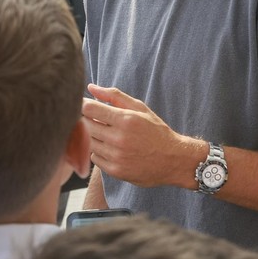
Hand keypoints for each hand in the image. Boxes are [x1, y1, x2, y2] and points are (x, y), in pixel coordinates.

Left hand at [81, 84, 205, 188]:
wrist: (173, 160)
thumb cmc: (155, 131)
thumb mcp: (140, 108)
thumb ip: (114, 96)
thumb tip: (90, 87)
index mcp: (126, 119)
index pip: (89, 109)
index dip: (84, 105)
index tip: (87, 106)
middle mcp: (119, 139)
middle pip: (85, 126)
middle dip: (87, 121)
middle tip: (96, 120)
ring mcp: (116, 156)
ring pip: (88, 143)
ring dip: (93, 137)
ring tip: (107, 135)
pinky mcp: (115, 171)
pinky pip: (94, 158)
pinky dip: (99, 152)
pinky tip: (111, 149)